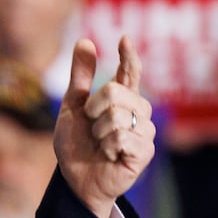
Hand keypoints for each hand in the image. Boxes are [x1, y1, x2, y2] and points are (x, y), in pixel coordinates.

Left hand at [55, 36, 155, 217]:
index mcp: (122, 97)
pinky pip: (122, 137)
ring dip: (99, 132)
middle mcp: (138, 111)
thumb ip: (81, 77)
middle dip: (94, 109)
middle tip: (92, 126)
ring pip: (118, 116)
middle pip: (116, 92)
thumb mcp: (72, 107)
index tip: (124, 39)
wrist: (75, 178)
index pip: (130, 70)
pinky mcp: (145, 151)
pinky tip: (109, 155)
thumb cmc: (77, 143)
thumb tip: (85, 40)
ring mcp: (144, 131)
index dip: (128, 55)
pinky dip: (107, 146)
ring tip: (101, 143)